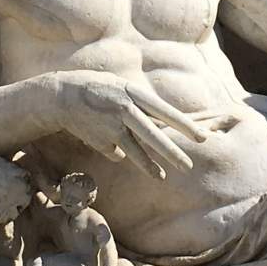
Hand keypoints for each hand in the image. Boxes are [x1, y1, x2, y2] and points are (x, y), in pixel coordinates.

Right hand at [53, 73, 206, 179]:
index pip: (165, 112)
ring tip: (161, 177)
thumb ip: (144, 107)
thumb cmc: (102, 90)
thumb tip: (165, 126)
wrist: (64, 95)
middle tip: (188, 166)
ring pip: (135, 151)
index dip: (185, 125)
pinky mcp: (100, 140)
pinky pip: (116, 151)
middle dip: (171, 152)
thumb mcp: (125, 89)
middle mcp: (124, 110)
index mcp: (134, 94)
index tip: (202, 137)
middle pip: (153, 135)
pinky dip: (116, 149)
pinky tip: (104, 137)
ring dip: (149, 166)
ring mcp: (111, 127)